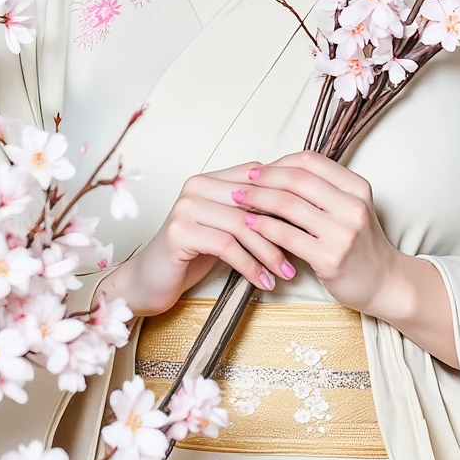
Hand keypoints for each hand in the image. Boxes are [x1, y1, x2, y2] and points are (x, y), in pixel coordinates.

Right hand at [99, 160, 301, 317]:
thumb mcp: (226, 230)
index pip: (257, 178)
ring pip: (242, 225)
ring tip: (286, 273)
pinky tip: (263, 282)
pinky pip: (227, 246)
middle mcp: (196, 187)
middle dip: (282, 229)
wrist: (150, 281)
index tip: (309, 223)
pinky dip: (250, 266)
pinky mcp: (179, 232)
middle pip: (253, 202)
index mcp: (210, 179)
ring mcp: (185, 208)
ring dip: (269, 252)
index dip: (286, 198)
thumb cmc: (192, 256)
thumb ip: (251, 214)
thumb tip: (300, 211)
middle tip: (305, 253)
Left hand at [227, 150, 459, 363]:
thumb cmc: (361, 245)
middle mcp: (353, 206)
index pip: (310, 162)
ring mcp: (343, 232)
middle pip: (296, 180)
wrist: (386, 283)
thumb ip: (322, 191)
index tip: (258, 170)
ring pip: (288, 205)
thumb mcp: (350, 209)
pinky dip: (263, 228)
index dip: (279, 163)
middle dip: (262, 180)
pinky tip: (248, 226)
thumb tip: (277, 174)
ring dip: (257, 201)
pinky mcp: (330, 258)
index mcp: (357, 187)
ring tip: (237, 202)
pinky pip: (287, 236)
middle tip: (239, 184)